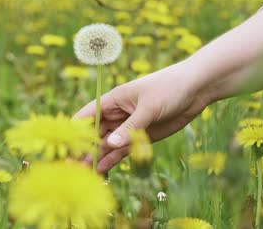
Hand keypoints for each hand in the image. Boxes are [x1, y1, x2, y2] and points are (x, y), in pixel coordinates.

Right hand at [74, 59, 209, 172]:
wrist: (197, 88)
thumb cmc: (170, 88)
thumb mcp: (149, 107)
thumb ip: (130, 127)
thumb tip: (109, 145)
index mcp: (114, 100)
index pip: (87, 116)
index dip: (75, 132)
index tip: (65, 149)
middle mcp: (117, 114)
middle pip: (94, 134)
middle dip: (84, 150)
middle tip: (73, 168)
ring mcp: (128, 126)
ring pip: (107, 144)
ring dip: (96, 157)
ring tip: (85, 174)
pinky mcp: (141, 137)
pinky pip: (122, 150)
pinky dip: (113, 160)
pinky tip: (102, 171)